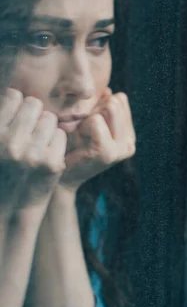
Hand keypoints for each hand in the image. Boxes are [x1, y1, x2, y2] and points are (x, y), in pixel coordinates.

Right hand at [0, 88, 66, 219]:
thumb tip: (15, 94)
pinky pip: (60, 135)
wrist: (7, 212)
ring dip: (45, 127)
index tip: (15, 118)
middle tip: (28, 130)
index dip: (16, 105)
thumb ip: (2, 120)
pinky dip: (54, 142)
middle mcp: (10, 142)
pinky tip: (45, 154)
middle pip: (34, 104)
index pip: (14, 96)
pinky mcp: (52, 164)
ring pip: (50, 118)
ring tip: (36, 142)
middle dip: (33, 114)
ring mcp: (33, 154)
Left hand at [60, 88, 135, 191]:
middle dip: (95, 110)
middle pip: (115, 102)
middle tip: (83, 130)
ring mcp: (120, 149)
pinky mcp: (107, 152)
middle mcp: (129, 143)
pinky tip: (78, 140)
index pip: (121, 100)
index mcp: (129, 136)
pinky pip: (96, 120)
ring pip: (108, 108)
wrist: (60, 177)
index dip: (100, 105)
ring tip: (81, 135)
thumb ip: (101, 107)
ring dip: (89, 118)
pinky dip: (83, 126)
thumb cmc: (71, 147)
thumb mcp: (90, 124)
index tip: (89, 124)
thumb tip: (108, 91)